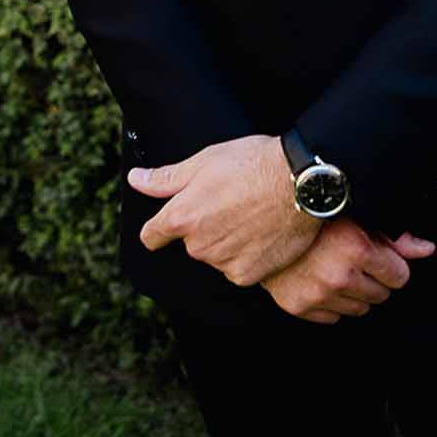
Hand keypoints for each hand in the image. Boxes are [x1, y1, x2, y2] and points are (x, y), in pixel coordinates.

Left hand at [129, 134, 319, 286]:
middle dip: (203, 226)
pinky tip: (262, 232)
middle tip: (230, 202)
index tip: (169, 222)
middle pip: (190, 242)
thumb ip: (165, 178)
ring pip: (215, 255)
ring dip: (226, 241)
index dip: (159, 227)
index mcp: (182, 217)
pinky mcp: (247, 275)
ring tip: (250, 214)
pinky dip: (247, 255)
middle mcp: (198, 245)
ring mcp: (223, 263)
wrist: (300, 182)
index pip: (152, 236)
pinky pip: (238, 268)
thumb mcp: (205, 160)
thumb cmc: (253, 162)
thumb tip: (136, 180)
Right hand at [260, 219, 436, 323]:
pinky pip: (334, 318)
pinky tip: (324, 280)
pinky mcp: (300, 306)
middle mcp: (339, 275)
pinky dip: (333, 303)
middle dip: (375, 279)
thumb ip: (398, 237)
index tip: (380, 256)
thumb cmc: (317, 213)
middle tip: (358, 260)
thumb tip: (428, 250)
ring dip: (356, 293)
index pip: (400, 276)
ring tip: (340, 269)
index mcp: (358, 249)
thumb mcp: (361, 216)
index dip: (392, 264)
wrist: (267, 220)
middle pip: (382, 295)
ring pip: (360, 309)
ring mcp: (318, 294)